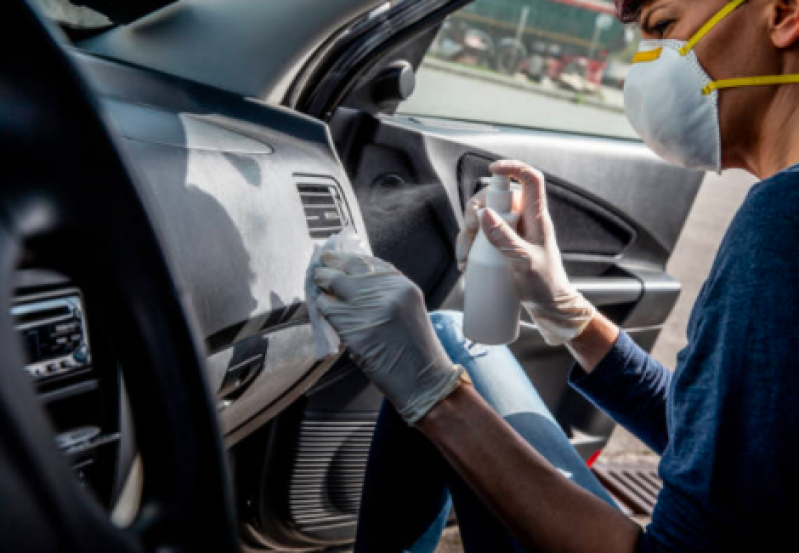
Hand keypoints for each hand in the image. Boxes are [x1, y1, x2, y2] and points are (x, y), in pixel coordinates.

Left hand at [314, 251, 463, 423]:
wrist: (423, 381)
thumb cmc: (416, 350)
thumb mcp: (408, 310)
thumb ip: (385, 292)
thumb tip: (352, 280)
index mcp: (403, 285)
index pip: (369, 261)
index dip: (349, 257)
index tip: (335, 257)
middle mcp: (387, 291)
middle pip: (349, 266)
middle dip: (331, 264)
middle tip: (320, 265)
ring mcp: (369, 309)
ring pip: (333, 285)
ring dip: (322, 287)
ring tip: (317, 287)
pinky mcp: (354, 329)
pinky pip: (328, 309)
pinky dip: (321, 308)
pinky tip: (322, 310)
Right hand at [455, 160, 594, 344]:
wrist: (549, 308)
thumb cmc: (545, 286)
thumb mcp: (523, 262)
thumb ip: (504, 238)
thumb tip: (484, 213)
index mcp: (536, 218)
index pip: (530, 179)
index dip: (513, 167)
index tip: (492, 170)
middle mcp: (524, 221)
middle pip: (495, 199)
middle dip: (475, 213)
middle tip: (469, 235)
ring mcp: (512, 233)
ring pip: (483, 219)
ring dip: (467, 235)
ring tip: (465, 259)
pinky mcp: (503, 247)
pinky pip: (481, 237)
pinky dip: (469, 247)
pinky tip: (465, 263)